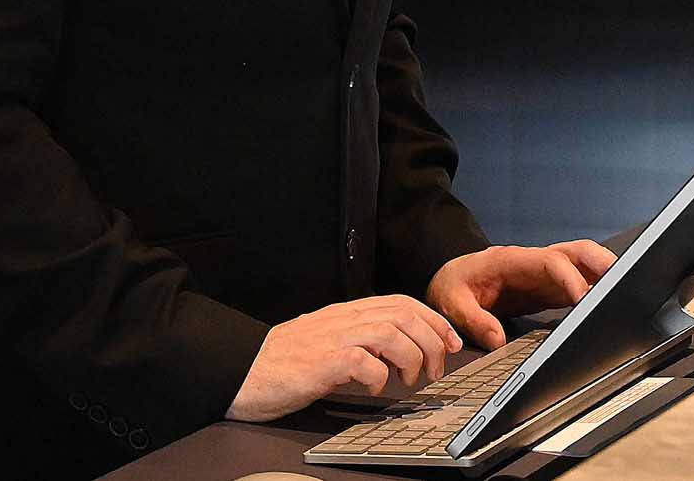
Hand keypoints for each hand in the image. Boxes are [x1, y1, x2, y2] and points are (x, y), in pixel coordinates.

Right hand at [227, 295, 461, 420]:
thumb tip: (394, 351)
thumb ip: (357, 340)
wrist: (245, 370)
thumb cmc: (283, 363)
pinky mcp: (324, 361)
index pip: (401, 303)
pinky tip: (374, 390)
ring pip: (392, 333)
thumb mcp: (327, 342)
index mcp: (345, 313)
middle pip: (404, 313)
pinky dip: (380, 378)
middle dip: (431, 340)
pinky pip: (366, 363)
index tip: (449, 342)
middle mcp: (343, 319)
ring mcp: (333, 338)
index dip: (432, 321)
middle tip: (435, 368)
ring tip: (409, 381)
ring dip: (412, 358)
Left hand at [425, 241, 616, 348]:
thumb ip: (474, 320)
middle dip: (603, 265)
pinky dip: (599, 291)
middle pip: (578, 252)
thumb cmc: (453, 286)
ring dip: (607, 275)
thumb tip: (497, 339)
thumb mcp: (452, 303)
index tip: (587, 299)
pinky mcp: (551, 288)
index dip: (572, 278)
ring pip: (585, 264)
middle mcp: (534, 262)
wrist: (451, 279)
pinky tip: (610, 308)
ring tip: (628, 296)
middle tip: (624, 287)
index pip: (551, 262)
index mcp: (512, 261)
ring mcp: (545, 274)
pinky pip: (580, 283)